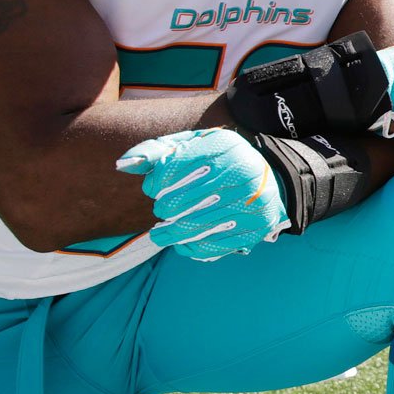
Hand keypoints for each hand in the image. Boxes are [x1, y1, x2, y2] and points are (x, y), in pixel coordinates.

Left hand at [116, 129, 287, 258]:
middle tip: (162, 210)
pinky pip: (213, 245)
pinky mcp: (256, 227)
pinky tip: (184, 243)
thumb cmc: (220, 161)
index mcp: (223, 147)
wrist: (271, 176)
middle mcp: (241, 173)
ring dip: (171, 234)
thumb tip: (122, 165)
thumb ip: (156, 151)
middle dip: (164, 209)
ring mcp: (251, 202)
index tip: (156, 188)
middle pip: (179, 202)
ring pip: (194, 227)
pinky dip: (193, 248)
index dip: (156, 183)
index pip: (170, 170)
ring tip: (162, 233)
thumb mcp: (193, 146)